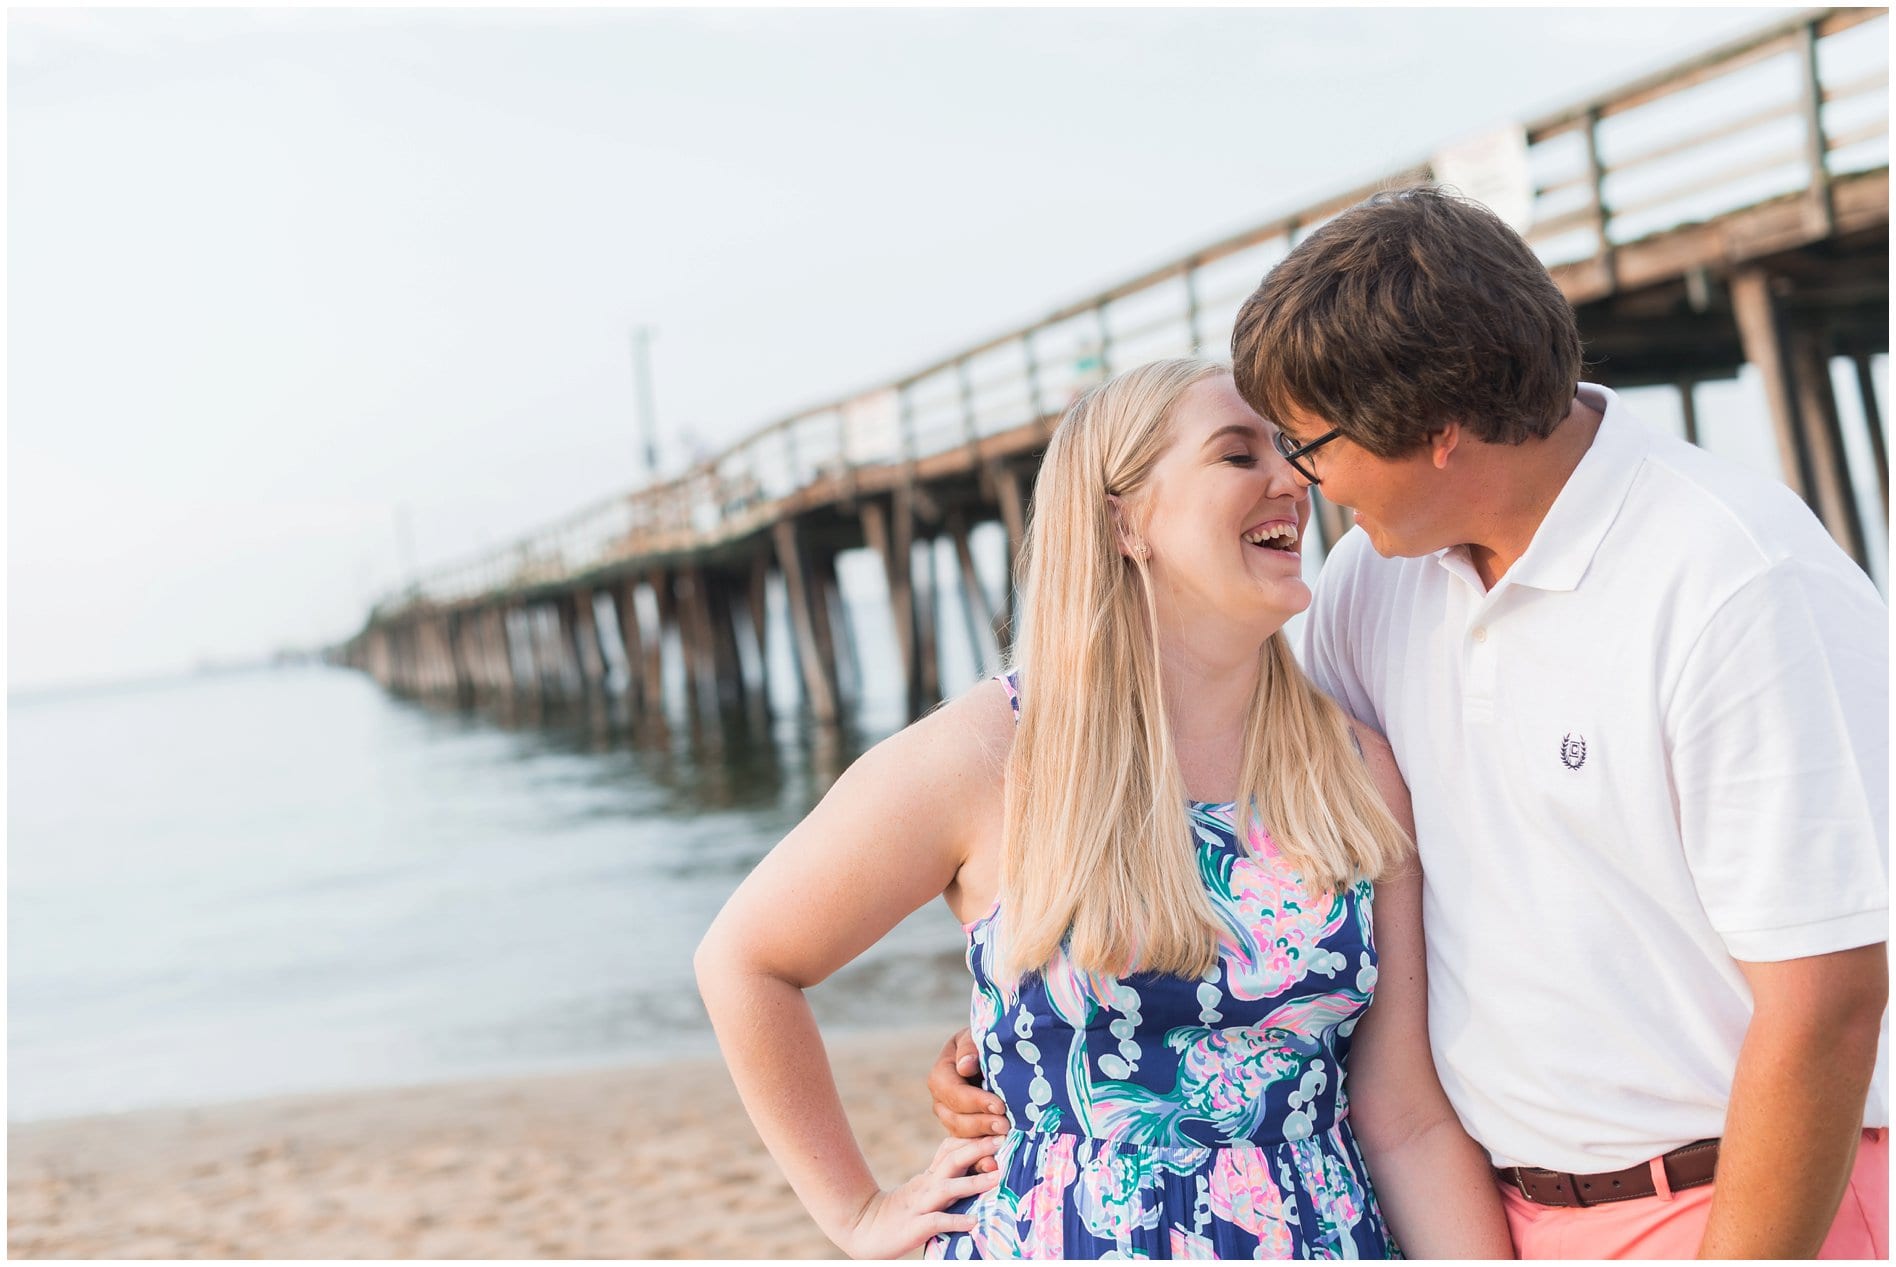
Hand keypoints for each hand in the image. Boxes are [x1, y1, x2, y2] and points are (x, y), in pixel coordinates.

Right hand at [839, 1135, 1004, 1258]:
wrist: (864, 1228)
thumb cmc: (900, 1211)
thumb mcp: (922, 1188)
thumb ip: (943, 1175)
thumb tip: (971, 1160)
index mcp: (928, 1176)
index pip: (950, 1148)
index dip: (972, 1138)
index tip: (996, 1128)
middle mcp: (926, 1186)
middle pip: (952, 1161)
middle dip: (978, 1149)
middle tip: (1002, 1139)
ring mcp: (920, 1205)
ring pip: (948, 1188)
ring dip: (973, 1182)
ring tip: (997, 1178)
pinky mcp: (915, 1227)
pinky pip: (937, 1221)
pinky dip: (956, 1221)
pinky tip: (974, 1222)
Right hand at [927, 1029, 1009, 1169]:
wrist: (995, 1059)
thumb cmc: (987, 1044)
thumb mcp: (977, 1037)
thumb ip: (970, 1049)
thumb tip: (965, 1067)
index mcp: (941, 1076)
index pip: (953, 1093)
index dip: (975, 1101)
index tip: (1000, 1105)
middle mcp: (941, 1101)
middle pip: (955, 1119)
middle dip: (981, 1124)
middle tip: (1005, 1126)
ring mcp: (952, 1120)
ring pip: (960, 1137)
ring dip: (982, 1141)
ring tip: (1005, 1140)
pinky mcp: (965, 1134)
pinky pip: (967, 1151)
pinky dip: (979, 1160)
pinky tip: (994, 1164)